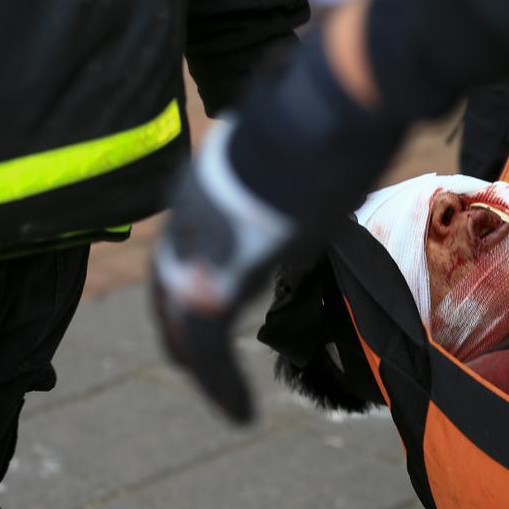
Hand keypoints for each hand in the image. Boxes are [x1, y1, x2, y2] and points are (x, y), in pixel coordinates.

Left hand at [152, 26, 406, 423]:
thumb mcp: (308, 155)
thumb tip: (319, 179)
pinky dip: (219, 380)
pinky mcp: (234, 261)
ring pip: (185, 323)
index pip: (183, 255)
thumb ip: (295, 183)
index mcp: (206, 186)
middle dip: (188, 343)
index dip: (192, 297)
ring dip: (207, 373)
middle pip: (170, 293)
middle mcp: (192, 212)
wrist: (338, 97)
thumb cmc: (336, 112)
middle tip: (214, 383)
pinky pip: (209, 335)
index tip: (216, 325)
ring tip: (232, 408)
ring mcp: (209, 237)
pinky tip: (238, 410)